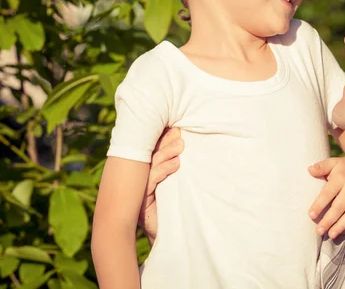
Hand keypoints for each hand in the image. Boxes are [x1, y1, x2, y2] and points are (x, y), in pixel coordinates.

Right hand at [138, 127, 182, 244]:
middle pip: (149, 155)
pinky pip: (152, 181)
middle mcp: (138, 181)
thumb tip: (185, 144)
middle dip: (164, 141)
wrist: (171, 238)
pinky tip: (176, 164)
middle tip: (178, 131)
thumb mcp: (177, 185)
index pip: (151, 151)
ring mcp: (138, 191)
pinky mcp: (141, 203)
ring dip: (166, 153)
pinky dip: (164, 170)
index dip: (161, 138)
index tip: (174, 126)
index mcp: (145, 174)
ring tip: (181, 144)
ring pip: (151, 166)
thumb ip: (175, 167)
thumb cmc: (175, 210)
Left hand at [308, 150, 344, 238]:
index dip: (319, 204)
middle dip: (329, 220)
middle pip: (339, 206)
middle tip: (319, 230)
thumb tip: (309, 170)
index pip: (328, 193)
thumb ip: (321, 167)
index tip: (311, 215)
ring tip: (331, 234)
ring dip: (342, 225)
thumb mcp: (333, 162)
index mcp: (340, 177)